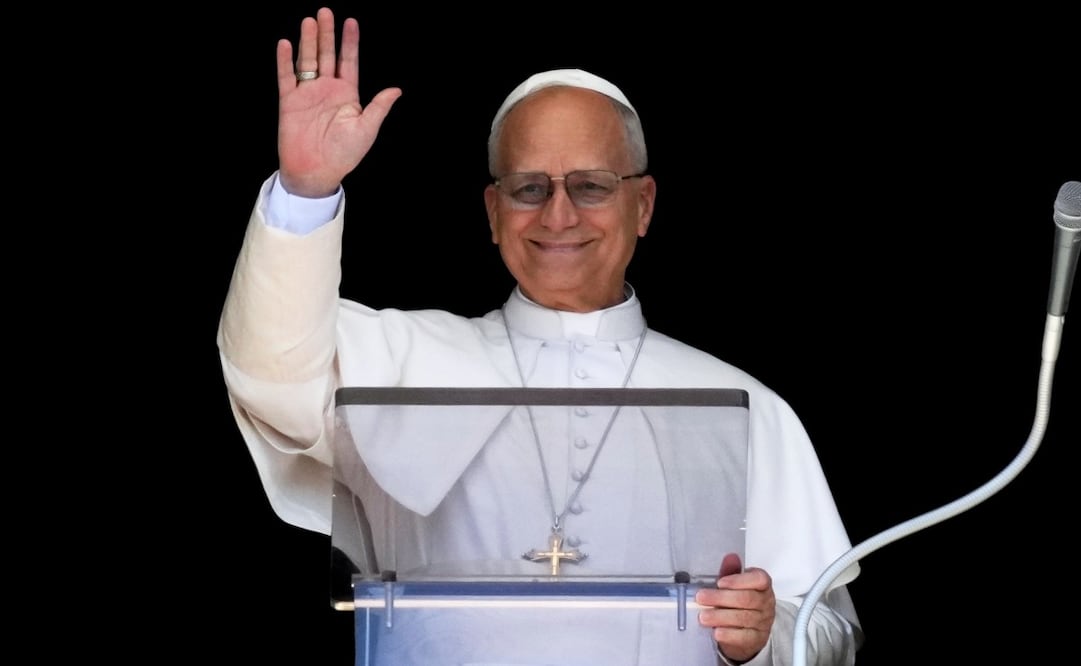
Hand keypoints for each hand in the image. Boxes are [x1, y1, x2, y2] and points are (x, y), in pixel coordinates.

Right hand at [275, 7, 401, 197]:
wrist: (316, 172)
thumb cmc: (344, 154)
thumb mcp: (366, 130)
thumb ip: (379, 107)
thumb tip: (397, 90)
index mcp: (347, 94)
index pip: (349, 62)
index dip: (350, 42)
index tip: (351, 21)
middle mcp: (327, 90)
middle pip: (327, 55)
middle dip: (327, 34)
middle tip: (325, 11)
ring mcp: (308, 94)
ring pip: (307, 61)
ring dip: (308, 41)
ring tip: (309, 21)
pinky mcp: (289, 102)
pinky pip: (286, 77)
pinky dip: (285, 61)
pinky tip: (286, 44)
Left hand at [695, 553, 775, 662]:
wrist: (747, 632)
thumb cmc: (739, 603)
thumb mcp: (734, 586)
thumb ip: (731, 572)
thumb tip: (730, 557)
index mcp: (762, 586)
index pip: (759, 579)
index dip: (739, 580)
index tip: (720, 582)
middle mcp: (766, 603)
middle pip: (747, 599)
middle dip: (721, 598)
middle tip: (701, 598)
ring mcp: (763, 622)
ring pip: (744, 618)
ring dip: (720, 617)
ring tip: (703, 616)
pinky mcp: (757, 639)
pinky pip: (744, 637)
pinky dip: (729, 634)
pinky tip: (716, 632)